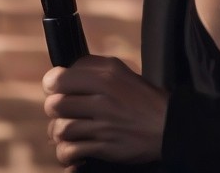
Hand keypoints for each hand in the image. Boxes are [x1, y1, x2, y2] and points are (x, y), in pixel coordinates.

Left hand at [42, 55, 167, 167]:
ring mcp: (103, 125)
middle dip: (54, 109)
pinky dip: (65, 152)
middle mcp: (103, 98)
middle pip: (55, 104)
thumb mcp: (120, 72)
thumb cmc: (141, 97)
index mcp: (106, 76)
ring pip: (60, 129)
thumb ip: (92, 68)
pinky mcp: (105, 148)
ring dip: (58, 132)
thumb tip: (62, 72)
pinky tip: (72, 148)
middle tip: (63, 111)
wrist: (167, 125)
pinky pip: (70, 151)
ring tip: (66, 130)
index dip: (52, 84)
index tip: (55, 88)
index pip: (60, 78)